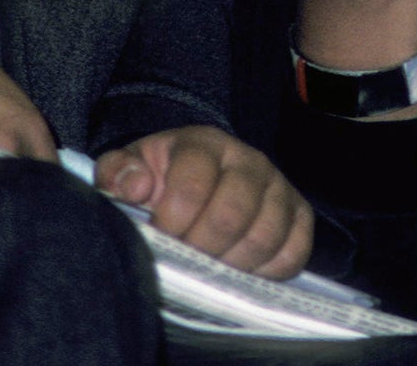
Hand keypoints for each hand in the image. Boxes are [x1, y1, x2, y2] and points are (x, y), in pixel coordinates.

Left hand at [96, 125, 312, 277]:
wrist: (196, 179)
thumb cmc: (159, 179)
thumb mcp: (128, 170)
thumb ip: (117, 172)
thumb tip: (136, 186)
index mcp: (204, 144)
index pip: (193, 185)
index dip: (172, 221)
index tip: (158, 238)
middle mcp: (248, 160)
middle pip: (231, 214)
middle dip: (200, 248)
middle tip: (184, 259)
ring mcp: (278, 186)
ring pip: (264, 236)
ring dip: (231, 264)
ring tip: (208, 268)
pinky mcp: (299, 214)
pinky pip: (295, 252)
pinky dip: (268, 271)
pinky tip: (241, 270)